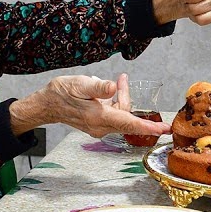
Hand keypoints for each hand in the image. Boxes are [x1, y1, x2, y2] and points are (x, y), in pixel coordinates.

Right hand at [11, 74, 170, 138]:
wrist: (46, 105)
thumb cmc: (62, 93)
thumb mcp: (79, 84)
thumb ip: (97, 87)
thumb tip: (113, 86)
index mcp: (99, 117)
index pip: (129, 123)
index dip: (148, 127)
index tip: (164, 130)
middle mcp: (101, 126)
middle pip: (127, 116)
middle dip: (131, 103)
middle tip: (129, 88)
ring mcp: (99, 127)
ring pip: (121, 114)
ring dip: (121, 98)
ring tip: (117, 81)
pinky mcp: (98, 124)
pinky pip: (114, 114)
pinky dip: (115, 101)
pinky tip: (110, 89)